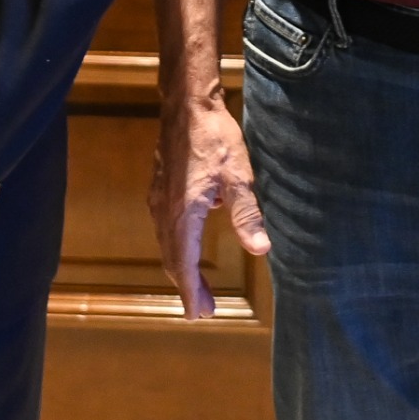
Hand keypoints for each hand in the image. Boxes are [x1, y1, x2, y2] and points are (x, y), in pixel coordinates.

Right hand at [149, 90, 271, 317]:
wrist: (187, 104)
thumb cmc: (215, 137)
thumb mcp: (238, 176)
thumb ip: (247, 214)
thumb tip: (260, 249)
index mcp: (184, 212)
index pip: (184, 263)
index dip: (191, 292)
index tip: (198, 315)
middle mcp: (165, 210)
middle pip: (172, 259)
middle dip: (186, 286)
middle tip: (202, 310)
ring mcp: (158, 199)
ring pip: (166, 244)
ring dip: (180, 268)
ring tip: (196, 286)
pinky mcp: (159, 189)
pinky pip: (164, 229)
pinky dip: (175, 248)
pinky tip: (187, 246)